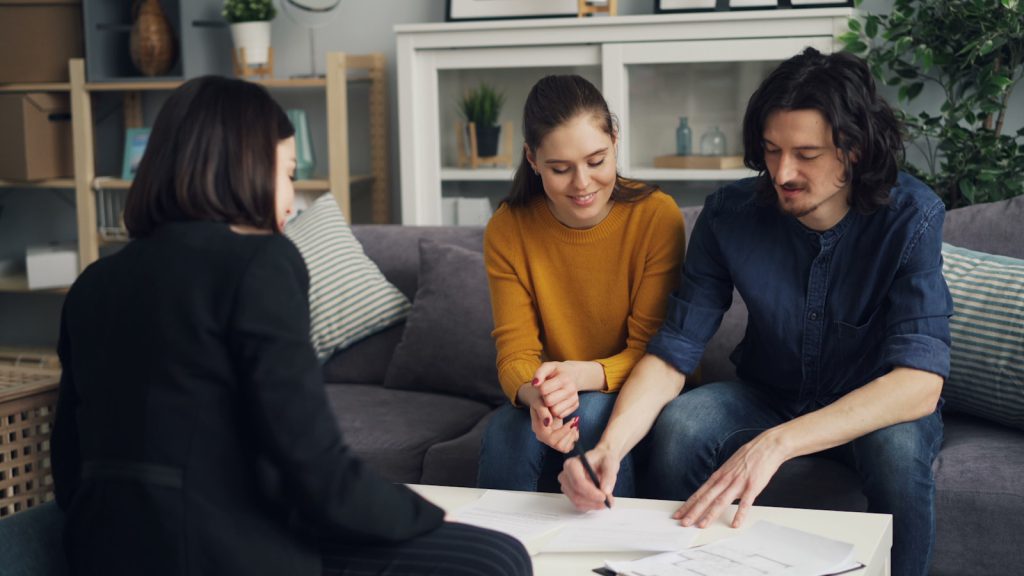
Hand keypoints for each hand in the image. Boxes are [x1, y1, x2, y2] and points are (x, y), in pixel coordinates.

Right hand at [524, 387, 578, 452]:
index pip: (551, 437)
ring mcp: (549, 440)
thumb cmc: (541, 400)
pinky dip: (573, 439)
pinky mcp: (557, 440)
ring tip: (575, 425)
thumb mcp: (539, 402)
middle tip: (576, 422)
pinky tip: (573, 428)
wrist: (543, 400)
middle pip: (557, 445)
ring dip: (572, 437)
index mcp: (537, 429)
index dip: (564, 431)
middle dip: (569, 434)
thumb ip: (542, 411)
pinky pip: (567, 447)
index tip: (573, 420)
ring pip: (563, 448)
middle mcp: (542, 438)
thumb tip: (548, 423)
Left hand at [532, 361, 586, 418]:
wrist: (571, 374)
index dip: (539, 389)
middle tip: (545, 393)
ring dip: (549, 407)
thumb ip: (539, 373)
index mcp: (564, 378)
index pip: (543, 390)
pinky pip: (561, 415)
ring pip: (555, 411)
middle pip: (548, 402)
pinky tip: (556, 403)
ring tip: (550, 398)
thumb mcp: (547, 367)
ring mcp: (575, 398)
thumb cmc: (555, 371)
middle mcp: (571, 389)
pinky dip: (556, 411)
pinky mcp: (576, 405)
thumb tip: (534, 384)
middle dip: (544, 398)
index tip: (542, 386)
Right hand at [559, 444, 617, 510]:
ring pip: (577, 502)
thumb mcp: (610, 463)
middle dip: (593, 500)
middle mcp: (566, 475)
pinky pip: (579, 506)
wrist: (601, 461)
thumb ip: (609, 476)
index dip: (590, 492)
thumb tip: (605, 490)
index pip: (577, 482)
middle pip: (576, 494)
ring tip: (607, 499)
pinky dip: (591, 506)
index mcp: (572, 464)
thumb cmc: (603, 459)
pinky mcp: (570, 495)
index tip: (604, 496)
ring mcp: (567, 486)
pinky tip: (600, 500)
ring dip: (594, 504)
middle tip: (609, 500)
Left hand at [672, 430, 786, 528]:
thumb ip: (722, 479)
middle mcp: (725, 479)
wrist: (767, 447)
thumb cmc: (748, 456)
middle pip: (706, 498)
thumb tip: (714, 489)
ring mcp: (738, 483)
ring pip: (721, 501)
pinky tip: (735, 524)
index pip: (700, 492)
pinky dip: (740, 514)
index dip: (688, 504)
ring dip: (710, 514)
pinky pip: (745, 503)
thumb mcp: (729, 466)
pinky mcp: (753, 486)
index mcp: (719, 476)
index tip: (679, 514)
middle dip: (693, 511)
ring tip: (702, 525)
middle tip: (683, 523)